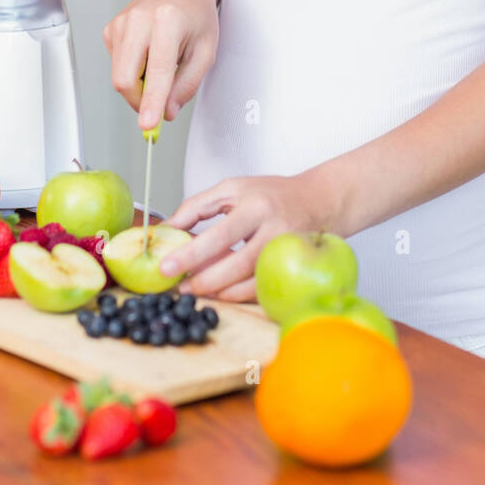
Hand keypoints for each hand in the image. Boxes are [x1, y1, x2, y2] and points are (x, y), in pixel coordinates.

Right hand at [103, 0, 218, 129]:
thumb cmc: (194, 14)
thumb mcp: (206, 50)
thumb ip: (188, 84)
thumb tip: (168, 111)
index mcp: (168, 21)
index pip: (156, 71)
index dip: (151, 102)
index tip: (147, 124)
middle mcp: (139, 19)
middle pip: (124, 79)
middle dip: (140, 101)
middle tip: (159, 102)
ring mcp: (120, 23)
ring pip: (118, 76)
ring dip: (138, 85)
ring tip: (160, 67)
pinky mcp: (110, 30)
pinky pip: (116, 66)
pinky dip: (132, 71)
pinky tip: (147, 54)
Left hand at [160, 172, 327, 300]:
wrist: (319, 200)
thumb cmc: (271, 194)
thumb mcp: (232, 189)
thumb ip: (196, 207)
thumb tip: (164, 229)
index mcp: (257, 206)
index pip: (221, 234)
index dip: (192, 253)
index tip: (167, 266)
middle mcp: (275, 230)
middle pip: (237, 265)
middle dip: (204, 280)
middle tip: (179, 287)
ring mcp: (286, 253)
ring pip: (250, 282)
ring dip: (219, 291)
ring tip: (195, 290)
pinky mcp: (293, 270)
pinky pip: (262, 290)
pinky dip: (238, 295)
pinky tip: (221, 291)